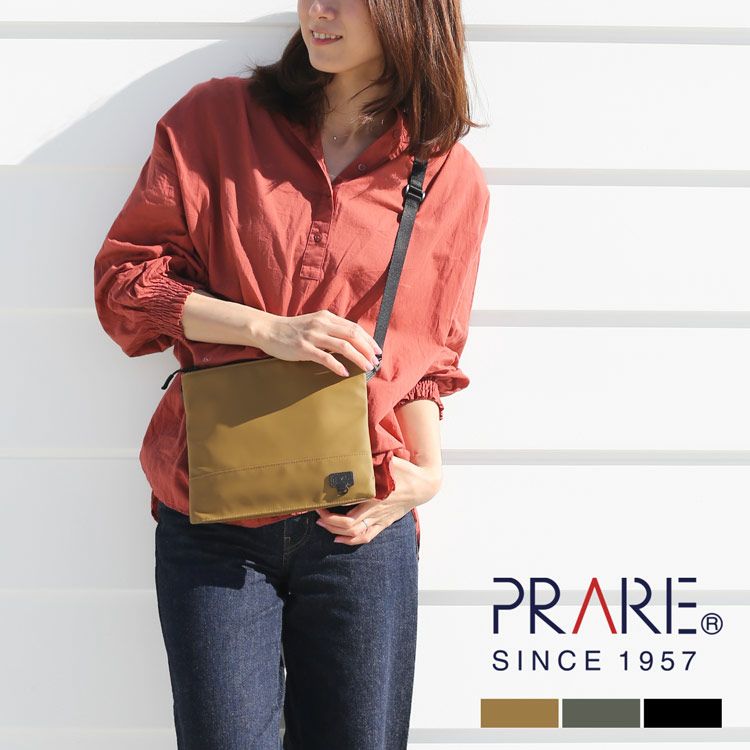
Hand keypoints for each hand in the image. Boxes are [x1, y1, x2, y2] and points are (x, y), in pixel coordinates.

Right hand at [257, 309, 381, 377]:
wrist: (268, 330)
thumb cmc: (292, 329)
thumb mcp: (314, 322)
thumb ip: (330, 328)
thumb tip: (349, 340)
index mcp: (327, 317)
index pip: (354, 327)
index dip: (368, 339)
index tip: (377, 350)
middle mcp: (322, 324)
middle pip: (352, 335)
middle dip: (367, 348)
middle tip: (375, 360)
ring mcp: (313, 336)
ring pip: (343, 346)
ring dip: (358, 357)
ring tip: (366, 367)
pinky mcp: (304, 348)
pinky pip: (326, 358)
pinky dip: (338, 366)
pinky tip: (345, 373)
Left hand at [314, 455, 441, 544]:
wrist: (424, 485)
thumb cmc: (405, 471)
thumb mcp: (388, 461)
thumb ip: (370, 459)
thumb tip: (353, 450)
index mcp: (376, 497)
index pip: (349, 512)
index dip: (331, 512)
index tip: (320, 503)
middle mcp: (377, 511)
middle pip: (349, 526)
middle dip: (329, 522)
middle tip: (317, 513)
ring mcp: (381, 519)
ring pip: (356, 534)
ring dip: (337, 532)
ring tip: (323, 524)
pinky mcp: (384, 523)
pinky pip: (367, 537)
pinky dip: (351, 540)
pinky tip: (339, 538)